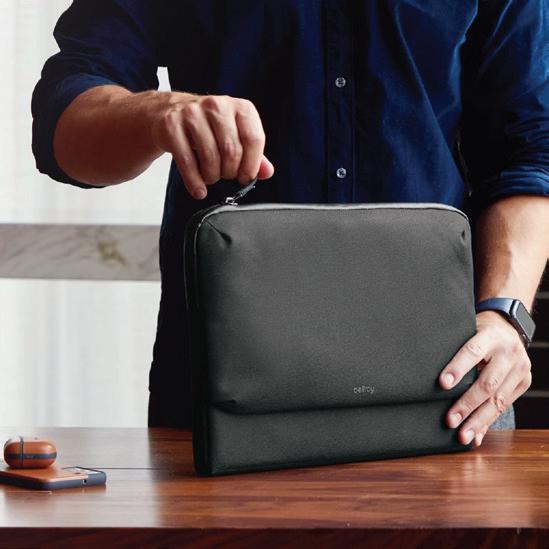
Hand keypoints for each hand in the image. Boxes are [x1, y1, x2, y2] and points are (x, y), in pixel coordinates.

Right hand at [150, 93, 274, 199]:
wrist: (169, 113)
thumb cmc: (209, 128)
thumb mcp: (235, 136)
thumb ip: (254, 154)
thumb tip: (267, 172)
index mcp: (240, 107)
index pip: (254, 139)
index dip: (251, 165)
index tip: (245, 177)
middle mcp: (217, 106)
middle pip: (231, 150)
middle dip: (230, 172)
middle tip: (225, 175)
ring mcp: (192, 113)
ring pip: (210, 157)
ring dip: (212, 177)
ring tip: (210, 177)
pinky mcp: (172, 125)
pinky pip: (187, 161)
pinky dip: (194, 181)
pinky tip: (198, 189)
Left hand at [438, 310, 531, 446]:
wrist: (509, 327)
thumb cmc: (478, 331)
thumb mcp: (467, 331)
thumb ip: (455, 349)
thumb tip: (434, 376)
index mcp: (491, 336)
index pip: (472, 351)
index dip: (458, 368)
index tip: (443, 384)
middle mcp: (509, 353)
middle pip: (487, 383)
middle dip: (467, 404)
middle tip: (450, 420)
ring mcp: (520, 368)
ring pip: (498, 399)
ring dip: (478, 421)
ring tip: (462, 435)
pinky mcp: (524, 382)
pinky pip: (505, 405)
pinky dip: (488, 421)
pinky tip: (476, 434)